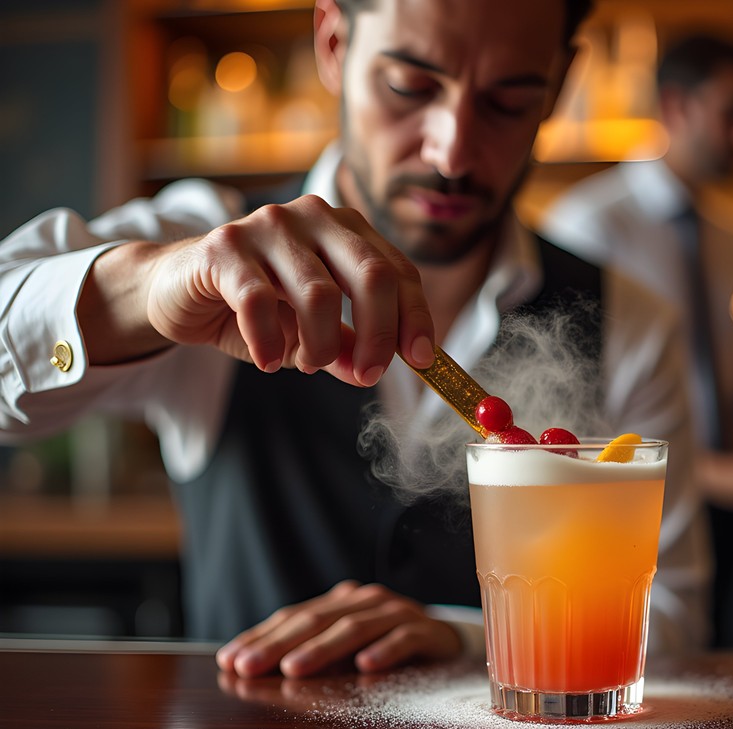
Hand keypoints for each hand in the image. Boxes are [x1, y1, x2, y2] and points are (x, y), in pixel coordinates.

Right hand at [141, 195, 433, 384]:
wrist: (176, 290)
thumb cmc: (253, 308)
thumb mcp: (310, 334)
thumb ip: (347, 349)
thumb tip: (375, 372)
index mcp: (345, 229)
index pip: (398, 271)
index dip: (415, 317)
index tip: (424, 360)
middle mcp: (313, 216)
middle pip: (372, 275)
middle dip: (379, 335)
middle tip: (370, 375)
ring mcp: (268, 225)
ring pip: (318, 295)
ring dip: (319, 347)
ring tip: (306, 365)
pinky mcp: (224, 246)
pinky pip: (259, 302)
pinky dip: (270, 343)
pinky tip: (268, 361)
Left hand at [215, 581, 462, 677]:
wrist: (446, 642)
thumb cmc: (385, 646)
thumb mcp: (344, 650)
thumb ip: (308, 653)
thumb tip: (249, 666)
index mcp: (341, 601)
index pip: (294, 617)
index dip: (261, 637)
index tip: (229, 661)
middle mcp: (366, 600)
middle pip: (318, 619)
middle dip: (279, 644)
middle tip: (250, 667)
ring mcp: (397, 612)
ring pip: (355, 627)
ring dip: (323, 648)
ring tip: (295, 668)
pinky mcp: (425, 629)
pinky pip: (403, 638)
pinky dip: (384, 650)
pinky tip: (365, 666)